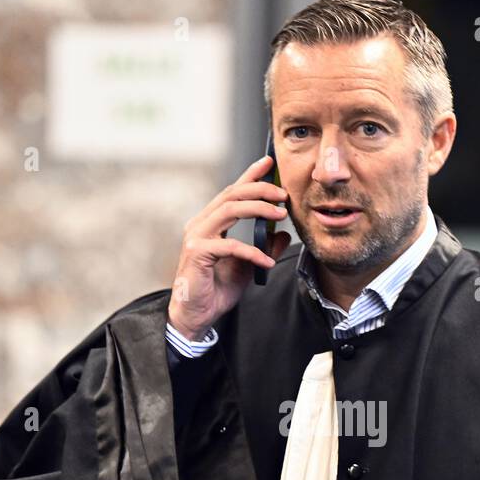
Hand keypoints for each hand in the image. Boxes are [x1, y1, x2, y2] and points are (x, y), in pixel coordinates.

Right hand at [168, 155, 292, 339]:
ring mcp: (196, 237)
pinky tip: (267, 261)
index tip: (269, 162)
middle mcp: (201, 224)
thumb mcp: (247, 266)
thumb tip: (283, 235)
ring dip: (258, 209)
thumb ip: (263, 248)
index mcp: (210, 223)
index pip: (232, 192)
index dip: (250, 175)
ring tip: (280, 215)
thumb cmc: (217, 290)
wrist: (196, 316)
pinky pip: (230, 245)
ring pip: (229, 210)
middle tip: (283, 194)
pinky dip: (252, 252)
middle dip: (260, 189)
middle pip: (232, 195)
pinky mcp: (197, 253)